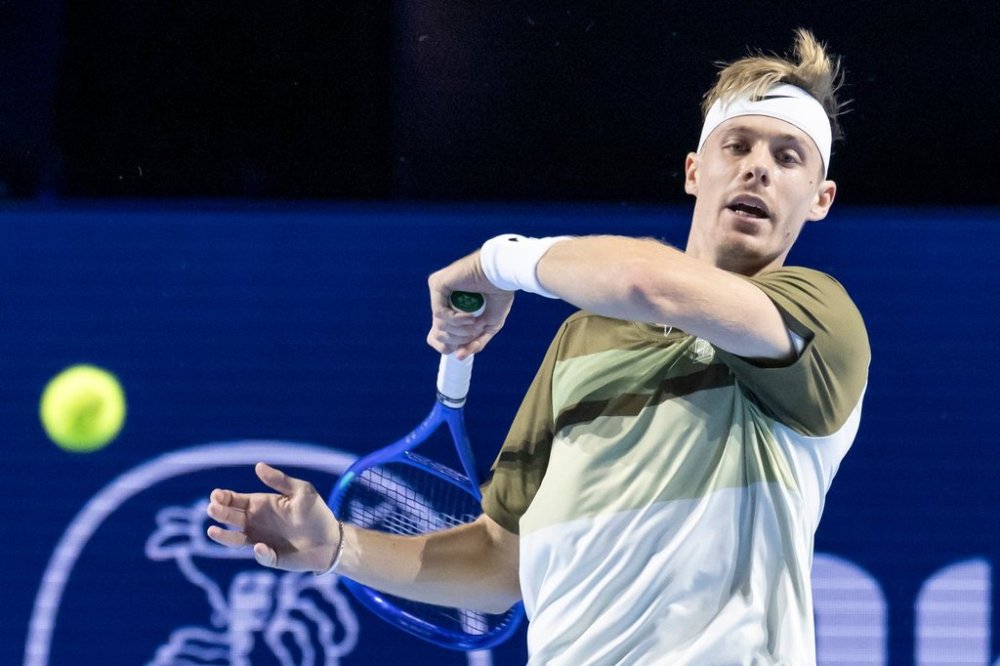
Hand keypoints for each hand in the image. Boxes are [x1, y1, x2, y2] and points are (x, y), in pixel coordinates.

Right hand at [206, 463, 340, 572]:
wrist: (331, 539)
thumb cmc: (316, 513)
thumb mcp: (302, 491)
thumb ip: (280, 481)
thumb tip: (258, 466)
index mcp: (261, 504)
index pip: (236, 500)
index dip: (224, 497)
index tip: (216, 495)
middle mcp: (256, 523)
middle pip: (231, 518)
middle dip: (219, 512)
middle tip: (212, 508)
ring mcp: (261, 540)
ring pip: (236, 540)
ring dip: (224, 536)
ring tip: (212, 530)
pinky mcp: (272, 557)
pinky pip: (261, 556)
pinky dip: (259, 553)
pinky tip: (260, 546)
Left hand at [427, 250, 514, 358]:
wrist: (502, 275)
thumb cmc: (499, 296)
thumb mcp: (489, 327)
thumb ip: (474, 343)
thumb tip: (458, 357)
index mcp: (451, 312)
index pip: (436, 337)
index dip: (448, 346)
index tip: (464, 344)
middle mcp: (442, 303)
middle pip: (439, 334)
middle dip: (459, 339)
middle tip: (475, 330)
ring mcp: (438, 293)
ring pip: (439, 325)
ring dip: (460, 330)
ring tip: (475, 321)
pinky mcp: (437, 284)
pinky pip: (439, 312)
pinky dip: (455, 319)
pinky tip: (470, 316)